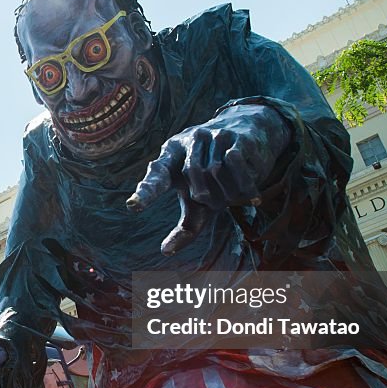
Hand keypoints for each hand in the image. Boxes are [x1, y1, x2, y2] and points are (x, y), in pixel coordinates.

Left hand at [126, 105, 289, 254]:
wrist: (249, 138)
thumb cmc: (215, 179)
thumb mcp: (199, 204)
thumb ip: (185, 227)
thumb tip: (165, 251)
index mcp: (170, 157)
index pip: (155, 177)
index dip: (145, 193)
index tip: (133, 206)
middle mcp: (188, 141)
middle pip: (193, 176)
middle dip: (210, 197)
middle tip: (219, 203)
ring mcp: (212, 136)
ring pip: (215, 170)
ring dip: (227, 192)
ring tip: (234, 196)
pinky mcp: (235, 136)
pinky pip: (235, 162)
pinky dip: (245, 185)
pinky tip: (253, 199)